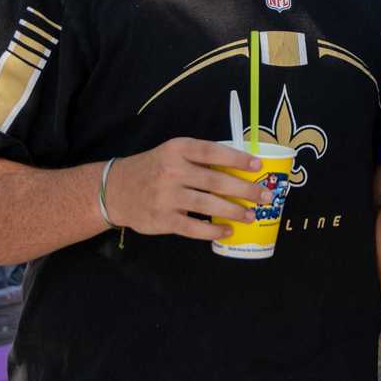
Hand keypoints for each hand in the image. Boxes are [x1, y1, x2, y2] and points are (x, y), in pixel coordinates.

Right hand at [103, 136, 272, 242]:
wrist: (115, 190)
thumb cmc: (153, 169)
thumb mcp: (171, 153)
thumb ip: (199, 158)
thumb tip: (239, 167)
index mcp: (177, 149)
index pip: (213, 151)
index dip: (238, 158)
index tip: (258, 166)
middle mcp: (172, 171)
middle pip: (216, 180)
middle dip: (245, 189)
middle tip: (265, 196)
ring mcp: (166, 196)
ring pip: (208, 205)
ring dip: (234, 211)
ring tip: (251, 215)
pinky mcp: (162, 219)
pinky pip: (194, 227)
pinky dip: (213, 231)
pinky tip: (227, 231)